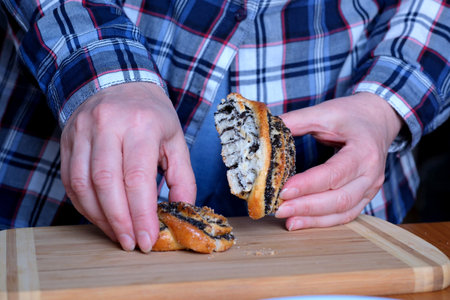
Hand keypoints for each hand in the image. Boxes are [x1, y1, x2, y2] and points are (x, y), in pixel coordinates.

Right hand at [60, 82, 195, 251]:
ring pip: (82, 184)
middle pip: (106, 182)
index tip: (147, 239)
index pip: (137, 176)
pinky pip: (69, 179)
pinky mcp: (67, 139)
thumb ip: (183, 177)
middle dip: (119, 221)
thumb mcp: (175, 139)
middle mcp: (108, 125)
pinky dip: (84, 204)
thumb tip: (182, 211)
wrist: (118, 80)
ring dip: (99, 217)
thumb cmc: (151, 114)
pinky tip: (100, 217)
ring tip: (117, 234)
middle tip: (131, 243)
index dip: (141, 213)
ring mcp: (83, 131)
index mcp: (141, 124)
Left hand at [275, 92, 402, 229]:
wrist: (378, 119)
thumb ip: (296, 121)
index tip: (284, 190)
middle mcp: (371, 174)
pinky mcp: (364, 196)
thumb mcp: (324, 112)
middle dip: (307, 207)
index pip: (334, 173)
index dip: (308, 184)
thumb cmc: (351, 115)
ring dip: (313, 219)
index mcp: (364, 151)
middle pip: (340, 198)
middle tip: (280, 209)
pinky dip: (322, 221)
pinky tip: (300, 222)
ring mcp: (370, 188)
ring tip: (287, 220)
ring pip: (343, 212)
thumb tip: (267, 129)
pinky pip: (345, 215)